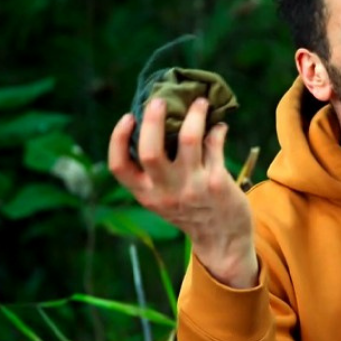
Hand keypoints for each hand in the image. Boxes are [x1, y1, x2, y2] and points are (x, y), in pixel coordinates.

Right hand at [108, 97, 257, 286]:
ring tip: (201, 102)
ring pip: (189, 140)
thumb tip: (159, 124)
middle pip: (150, 150)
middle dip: (153, 119)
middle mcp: (166, 192)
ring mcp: (192, 187)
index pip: (119, 167)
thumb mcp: (163, 199)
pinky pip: (215, 146)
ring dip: (195, 115)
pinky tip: (219, 127)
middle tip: (160, 100)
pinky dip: (217, 131)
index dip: (118, 139)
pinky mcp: (217, 183)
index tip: (127, 117)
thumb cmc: (191, 211)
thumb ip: (156, 172)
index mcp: (146, 195)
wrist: (223, 240)